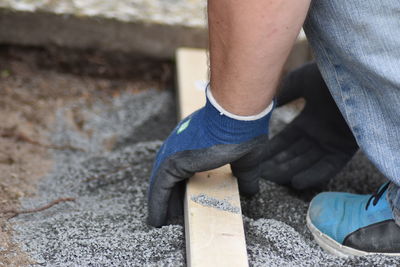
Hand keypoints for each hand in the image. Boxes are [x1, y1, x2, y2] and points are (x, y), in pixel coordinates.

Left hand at [148, 90, 272, 226]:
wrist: (240, 115)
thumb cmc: (244, 130)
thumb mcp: (246, 159)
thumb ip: (245, 175)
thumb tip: (252, 191)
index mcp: (194, 142)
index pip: (182, 169)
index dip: (182, 187)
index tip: (185, 203)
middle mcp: (179, 145)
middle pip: (169, 177)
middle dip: (170, 198)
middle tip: (173, 217)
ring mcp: (174, 151)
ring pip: (161, 184)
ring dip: (162, 204)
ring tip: (162, 223)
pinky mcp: (174, 160)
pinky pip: (160, 188)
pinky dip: (158, 205)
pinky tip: (157, 220)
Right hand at [260, 63, 357, 189]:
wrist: (355, 76)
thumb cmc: (328, 75)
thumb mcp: (300, 81)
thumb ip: (285, 92)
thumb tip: (271, 105)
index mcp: (309, 120)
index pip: (286, 140)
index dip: (270, 150)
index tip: (256, 158)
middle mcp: (319, 134)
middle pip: (294, 154)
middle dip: (277, 164)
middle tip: (259, 174)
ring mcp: (331, 143)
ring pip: (307, 162)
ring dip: (290, 172)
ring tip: (272, 180)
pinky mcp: (345, 149)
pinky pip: (328, 167)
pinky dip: (313, 175)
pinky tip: (296, 182)